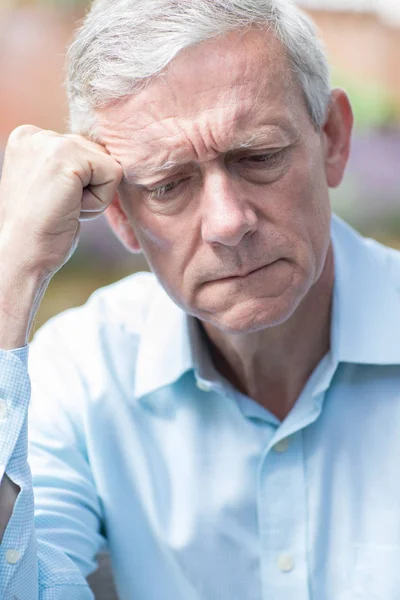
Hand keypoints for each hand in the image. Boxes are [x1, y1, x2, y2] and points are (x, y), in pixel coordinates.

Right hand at [0, 125, 122, 347]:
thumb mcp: (50, 186)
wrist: (20, 256)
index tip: (52, 202)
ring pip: (109, 165)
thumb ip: (69, 166)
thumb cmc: (39, 231)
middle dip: (89, 189)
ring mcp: (50, 142)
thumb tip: (107, 160)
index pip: (85, 151)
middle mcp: (36, 133)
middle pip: (99, 155)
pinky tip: (71, 209)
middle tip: (59, 208)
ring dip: (95, 197)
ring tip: (64, 208)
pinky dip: (99, 201)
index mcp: (28, 137)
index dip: (81, 185)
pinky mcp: (68, 157)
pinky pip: (114, 174)